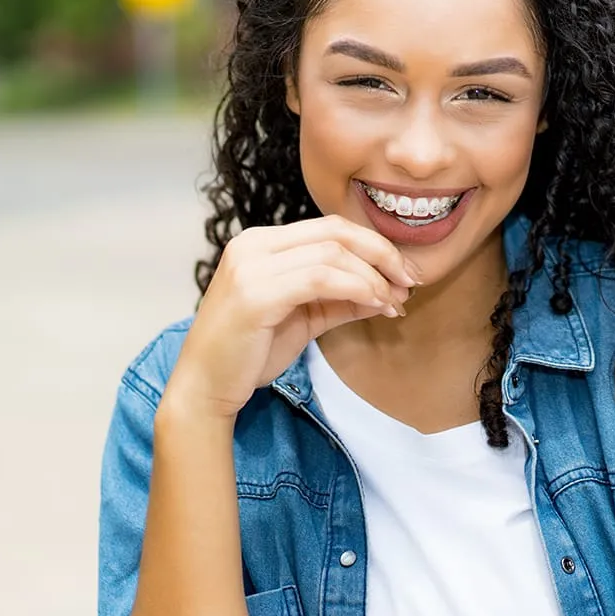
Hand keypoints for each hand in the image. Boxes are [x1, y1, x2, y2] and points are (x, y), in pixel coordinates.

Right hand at [163, 215, 420, 418]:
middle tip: (409, 281)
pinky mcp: (255, 292)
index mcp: (260, 243)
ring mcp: (251, 265)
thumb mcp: (303, 319)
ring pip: (331, 254)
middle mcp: (253, 244)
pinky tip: (376, 305)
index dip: (373, 245)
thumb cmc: (248, 354)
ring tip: (393, 301)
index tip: (403, 272)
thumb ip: (341, 300)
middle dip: (381, 253)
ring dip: (373, 277)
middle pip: (335, 231)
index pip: (329, 228)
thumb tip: (388, 292)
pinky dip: (356, 288)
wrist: (205, 388)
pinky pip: (320, 278)